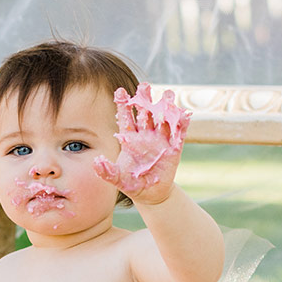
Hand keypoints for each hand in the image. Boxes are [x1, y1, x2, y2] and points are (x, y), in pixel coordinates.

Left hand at [92, 85, 191, 203]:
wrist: (151, 195)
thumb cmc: (133, 184)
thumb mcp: (119, 180)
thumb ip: (107, 172)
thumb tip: (96, 162)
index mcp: (131, 139)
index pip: (126, 118)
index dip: (123, 105)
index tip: (119, 91)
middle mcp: (146, 135)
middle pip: (145, 113)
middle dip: (145, 99)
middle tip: (144, 87)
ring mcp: (161, 140)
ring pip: (163, 119)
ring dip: (166, 106)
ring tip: (168, 95)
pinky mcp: (174, 149)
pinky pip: (179, 135)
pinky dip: (182, 125)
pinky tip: (184, 115)